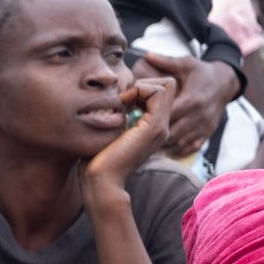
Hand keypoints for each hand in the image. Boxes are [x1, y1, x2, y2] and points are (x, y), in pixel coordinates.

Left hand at [83, 77, 175, 201]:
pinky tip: (121, 104)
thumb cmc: (96, 161)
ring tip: (122, 102)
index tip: (119, 100)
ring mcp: (160, 126)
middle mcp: (160, 126)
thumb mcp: (108, 132)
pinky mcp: (154, 126)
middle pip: (167, 85)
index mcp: (151, 127)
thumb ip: (116, 115)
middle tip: (122, 98)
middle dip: (144, 82)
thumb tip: (112, 96)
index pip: (159, 92)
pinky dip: (138, 89)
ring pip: (166, 85)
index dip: (141, 86)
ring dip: (141, 85)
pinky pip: (157, 91)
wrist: (101, 181)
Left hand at [138, 53, 238, 157]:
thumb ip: (166, 61)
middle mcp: (198, 115)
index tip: (136, 117)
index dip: (150, 118)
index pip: (167, 115)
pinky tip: (166, 146)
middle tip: (138, 131)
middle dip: (154, 133)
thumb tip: (146, 54)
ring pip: (179, 142)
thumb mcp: (186, 64)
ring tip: (148, 138)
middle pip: (171, 132)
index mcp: (191, 99)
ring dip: (163, 143)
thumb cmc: (202, 72)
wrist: (227, 81)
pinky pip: (191, 147)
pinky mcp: (208, 132)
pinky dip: (178, 149)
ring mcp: (204, 126)